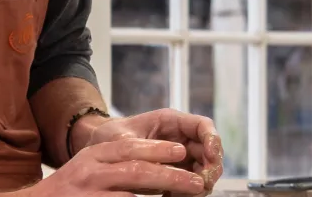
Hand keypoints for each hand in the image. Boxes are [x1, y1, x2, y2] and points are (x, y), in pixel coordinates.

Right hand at [24, 137, 206, 196]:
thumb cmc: (69, 190)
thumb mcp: (88, 168)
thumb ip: (117, 164)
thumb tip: (160, 171)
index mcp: (91, 156)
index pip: (127, 147)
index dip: (156, 149)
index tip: (180, 151)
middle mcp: (88, 173)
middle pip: (135, 171)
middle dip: (169, 176)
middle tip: (195, 182)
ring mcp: (88, 195)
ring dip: (161, 196)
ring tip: (186, 196)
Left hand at [76, 109, 223, 194]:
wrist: (98, 147)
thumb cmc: (109, 136)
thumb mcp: (122, 139)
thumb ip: (142, 148)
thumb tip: (161, 162)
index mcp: (170, 121)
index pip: (203, 126)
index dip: (213, 140)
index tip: (212, 157)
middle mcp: (179, 137)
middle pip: (209, 150)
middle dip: (210, 167)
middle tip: (202, 184)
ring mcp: (179, 155)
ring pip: (203, 168)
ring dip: (200, 182)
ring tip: (184, 194)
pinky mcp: (174, 171)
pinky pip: (190, 182)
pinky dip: (187, 191)